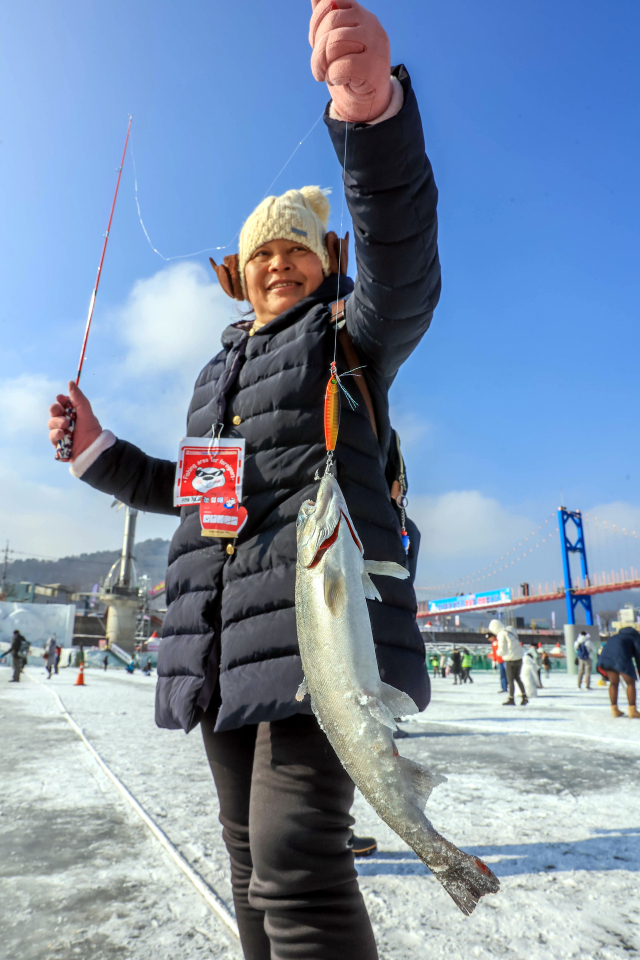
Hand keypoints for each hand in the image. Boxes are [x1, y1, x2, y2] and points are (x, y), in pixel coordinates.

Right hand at [48, 381, 101, 460]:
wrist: (94, 449)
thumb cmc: (92, 430)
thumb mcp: (86, 411)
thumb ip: (78, 397)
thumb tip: (70, 382)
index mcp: (72, 412)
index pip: (61, 403)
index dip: (60, 400)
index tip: (61, 399)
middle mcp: (65, 421)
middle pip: (53, 412)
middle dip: (55, 410)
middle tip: (60, 411)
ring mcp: (61, 432)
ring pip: (51, 423)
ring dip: (57, 423)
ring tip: (66, 426)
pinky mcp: (58, 443)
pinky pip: (52, 436)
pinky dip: (56, 434)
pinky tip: (62, 435)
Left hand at [309, 0, 392, 122]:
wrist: (368, 97)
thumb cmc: (348, 64)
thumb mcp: (334, 37)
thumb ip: (326, 16)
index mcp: (358, 12)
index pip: (330, 2)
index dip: (316, 22)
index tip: (316, 41)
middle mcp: (370, 23)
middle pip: (331, 22)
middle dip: (317, 47)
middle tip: (318, 65)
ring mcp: (375, 44)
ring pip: (335, 43)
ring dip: (321, 63)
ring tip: (324, 73)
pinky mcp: (374, 67)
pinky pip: (342, 66)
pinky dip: (333, 76)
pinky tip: (337, 80)